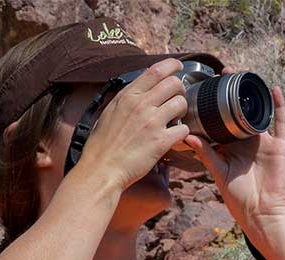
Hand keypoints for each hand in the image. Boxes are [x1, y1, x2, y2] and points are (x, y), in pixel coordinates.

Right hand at [76, 58, 189, 190]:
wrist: (101, 169)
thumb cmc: (102, 144)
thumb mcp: (110, 112)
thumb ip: (127, 99)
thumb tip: (140, 89)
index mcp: (128, 96)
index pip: (155, 70)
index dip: (171, 65)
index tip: (178, 66)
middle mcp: (141, 105)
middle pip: (174, 84)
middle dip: (180, 90)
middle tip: (176, 100)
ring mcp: (152, 122)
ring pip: (182, 104)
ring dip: (182, 111)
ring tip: (174, 119)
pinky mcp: (161, 141)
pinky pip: (184, 129)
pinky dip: (182, 132)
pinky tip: (173, 137)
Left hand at [184, 78, 284, 245]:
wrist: (263, 212)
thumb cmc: (239, 198)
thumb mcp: (218, 173)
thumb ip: (206, 154)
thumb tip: (187, 135)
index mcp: (231, 147)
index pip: (221, 121)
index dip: (214, 105)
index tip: (204, 88)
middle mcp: (247, 141)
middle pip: (239, 111)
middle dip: (232, 93)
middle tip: (223, 73)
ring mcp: (264, 141)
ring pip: (257, 112)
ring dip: (251, 94)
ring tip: (242, 74)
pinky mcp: (278, 145)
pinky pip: (279, 122)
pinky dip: (278, 106)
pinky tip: (273, 89)